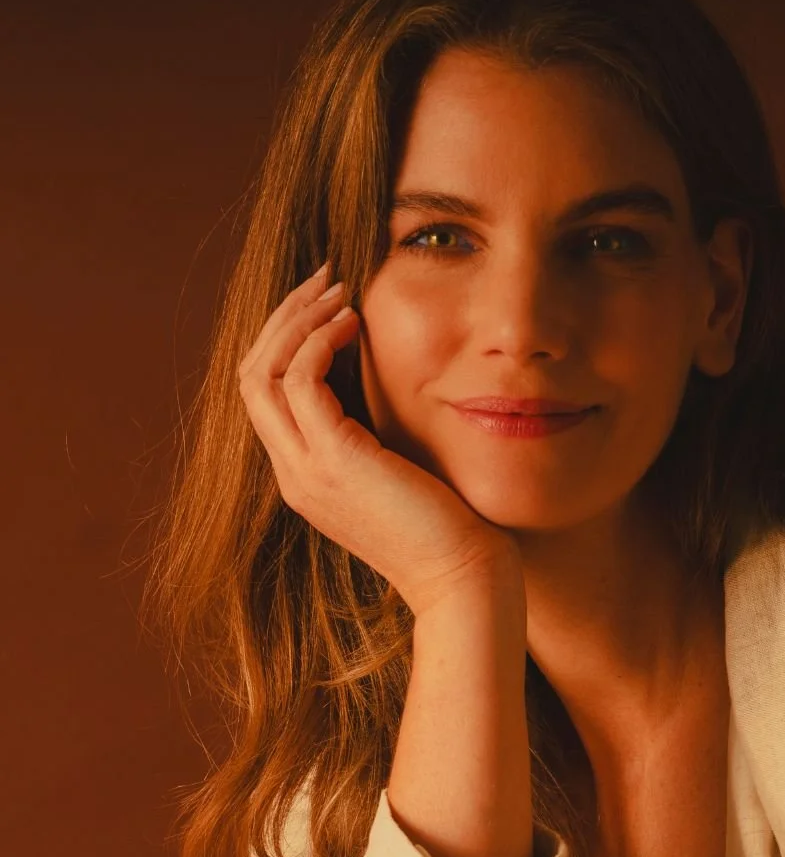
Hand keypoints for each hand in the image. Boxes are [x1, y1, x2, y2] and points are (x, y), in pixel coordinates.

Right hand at [238, 263, 522, 619]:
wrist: (462, 578)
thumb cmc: (448, 526)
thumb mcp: (399, 469)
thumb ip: (376, 429)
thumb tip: (380, 373)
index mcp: (304, 476)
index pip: (264, 393)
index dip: (286, 339)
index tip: (326, 301)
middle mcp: (293, 474)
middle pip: (251, 375)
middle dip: (283, 318)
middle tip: (324, 278)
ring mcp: (306, 470)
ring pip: (262, 373)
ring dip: (297, 320)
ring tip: (338, 289)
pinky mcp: (334, 462)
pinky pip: (299, 382)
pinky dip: (318, 342)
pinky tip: (352, 323)